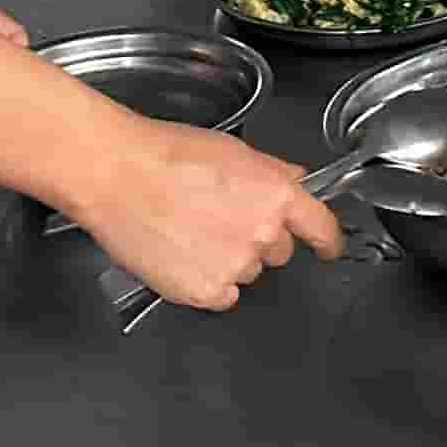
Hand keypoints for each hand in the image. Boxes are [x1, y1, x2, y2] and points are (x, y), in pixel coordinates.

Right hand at [72, 119, 345, 311]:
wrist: (118, 175)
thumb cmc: (166, 154)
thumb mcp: (234, 150)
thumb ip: (273, 172)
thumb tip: (297, 181)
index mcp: (277, 196)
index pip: (322, 228)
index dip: (328, 241)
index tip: (328, 248)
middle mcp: (263, 235)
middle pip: (279, 252)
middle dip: (259, 240)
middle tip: (220, 220)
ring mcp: (234, 267)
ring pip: (247, 274)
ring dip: (229, 260)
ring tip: (191, 233)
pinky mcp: (205, 292)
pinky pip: (221, 296)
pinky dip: (206, 282)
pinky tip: (182, 255)